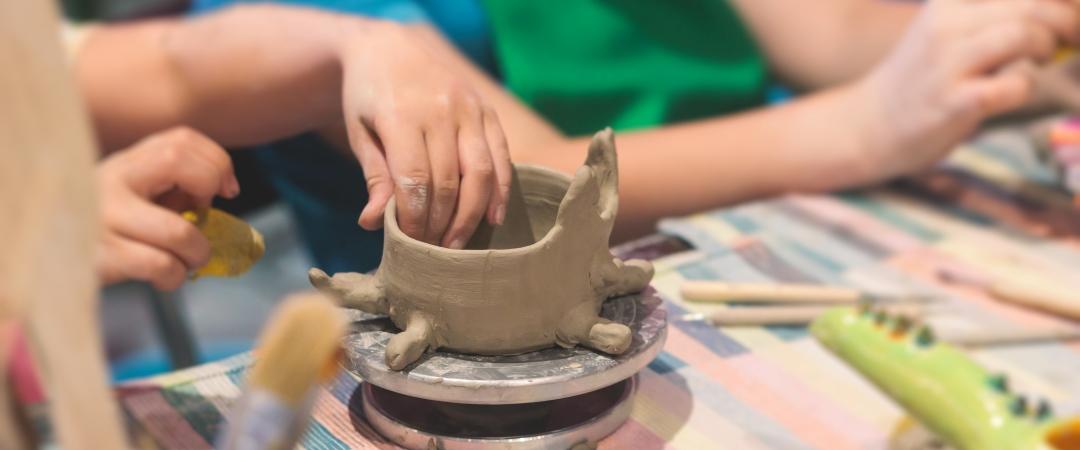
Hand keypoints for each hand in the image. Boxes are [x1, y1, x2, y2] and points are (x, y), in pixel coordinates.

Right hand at [96, 127, 239, 289]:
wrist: (56, 264)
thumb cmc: (114, 232)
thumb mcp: (142, 197)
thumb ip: (178, 186)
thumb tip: (224, 188)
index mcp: (128, 162)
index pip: (182, 139)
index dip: (218, 163)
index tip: (227, 191)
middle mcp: (111, 178)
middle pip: (179, 161)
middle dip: (208, 198)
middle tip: (203, 228)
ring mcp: (103, 216)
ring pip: (179, 231)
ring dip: (197, 253)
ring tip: (187, 261)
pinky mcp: (100, 254)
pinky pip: (160, 264)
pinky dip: (175, 276)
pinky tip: (166, 277)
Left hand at [338, 22, 510, 248]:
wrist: (391, 47)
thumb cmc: (369, 96)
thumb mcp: (360, 132)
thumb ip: (374, 176)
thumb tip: (373, 223)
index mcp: (403, 115)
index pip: (416, 180)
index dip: (415, 218)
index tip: (411, 243)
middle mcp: (442, 110)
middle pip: (450, 181)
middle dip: (443, 223)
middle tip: (435, 253)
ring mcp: (469, 108)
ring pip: (480, 172)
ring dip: (472, 214)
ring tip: (459, 243)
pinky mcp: (486, 110)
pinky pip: (501, 155)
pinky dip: (500, 189)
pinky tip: (493, 216)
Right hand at [853, 0, 1079, 179]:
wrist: (868, 125)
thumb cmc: (922, 78)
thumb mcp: (949, 32)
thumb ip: (997, 18)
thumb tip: (1066, 18)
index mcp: (949, 2)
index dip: (1058, 2)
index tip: (1067, 16)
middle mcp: (945, 24)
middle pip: (1032, 5)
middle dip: (1067, 21)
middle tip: (1070, 39)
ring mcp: (946, 63)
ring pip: (1025, 35)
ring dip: (1044, 49)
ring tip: (1036, 61)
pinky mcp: (954, 102)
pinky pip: (1016, 84)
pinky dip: (1024, 87)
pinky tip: (1006, 93)